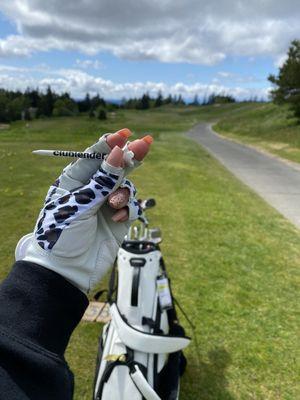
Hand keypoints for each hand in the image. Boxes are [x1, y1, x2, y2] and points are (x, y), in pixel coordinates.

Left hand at [21, 129, 151, 292]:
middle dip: (129, 157)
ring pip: (126, 186)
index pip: (93, 156)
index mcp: (74, 181)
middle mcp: (91, 190)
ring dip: (124, 192)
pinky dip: (128, 210)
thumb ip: (102, 181)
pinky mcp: (118, 219)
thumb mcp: (80, 205)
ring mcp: (105, 204)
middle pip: (114, 167)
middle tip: (146, 143)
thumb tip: (119, 152)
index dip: (109, 144)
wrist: (67, 271)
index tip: (125, 134)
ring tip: (115, 204)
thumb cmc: (62, 235)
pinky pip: (131, 206)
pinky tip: (117, 219)